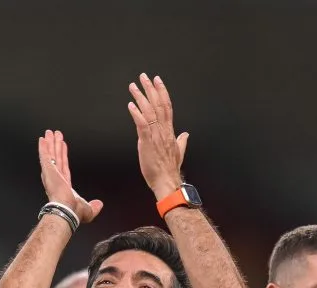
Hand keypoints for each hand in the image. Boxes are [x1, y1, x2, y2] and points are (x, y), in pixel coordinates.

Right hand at [38, 130, 102, 224]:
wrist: (67, 210)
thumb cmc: (75, 212)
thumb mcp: (88, 209)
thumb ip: (94, 206)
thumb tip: (99, 204)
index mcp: (63, 186)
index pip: (63, 166)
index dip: (63, 156)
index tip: (63, 147)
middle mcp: (55, 179)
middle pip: (56, 158)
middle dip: (55, 147)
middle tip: (55, 136)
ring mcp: (51, 174)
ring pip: (51, 155)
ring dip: (50, 144)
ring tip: (50, 133)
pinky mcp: (48, 171)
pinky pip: (45, 157)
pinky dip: (43, 148)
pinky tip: (42, 140)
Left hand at [127, 73, 188, 199]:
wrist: (166, 182)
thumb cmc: (169, 170)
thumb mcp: (178, 153)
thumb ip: (182, 141)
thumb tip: (185, 134)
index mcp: (170, 132)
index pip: (167, 107)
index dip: (162, 93)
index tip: (158, 81)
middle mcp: (163, 130)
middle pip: (158, 105)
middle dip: (151, 89)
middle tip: (144, 77)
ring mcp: (155, 135)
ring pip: (149, 111)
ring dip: (141, 97)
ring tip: (134, 87)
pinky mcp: (146, 142)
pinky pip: (142, 124)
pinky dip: (137, 113)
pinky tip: (131, 105)